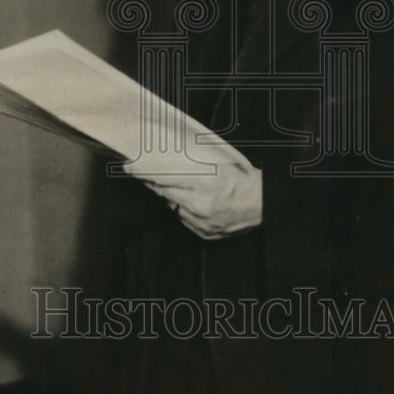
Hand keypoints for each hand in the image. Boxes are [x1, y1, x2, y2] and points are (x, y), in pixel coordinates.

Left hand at [123, 156, 262, 240]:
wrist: (263, 205)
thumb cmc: (242, 179)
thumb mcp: (217, 163)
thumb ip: (191, 163)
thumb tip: (164, 160)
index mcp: (205, 183)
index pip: (164, 176)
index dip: (144, 171)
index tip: (130, 166)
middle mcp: (200, 204)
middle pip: (164, 191)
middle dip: (151, 180)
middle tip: (138, 170)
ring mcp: (200, 222)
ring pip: (171, 205)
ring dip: (167, 194)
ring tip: (168, 182)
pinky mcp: (203, 233)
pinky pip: (182, 219)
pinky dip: (181, 208)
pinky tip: (185, 200)